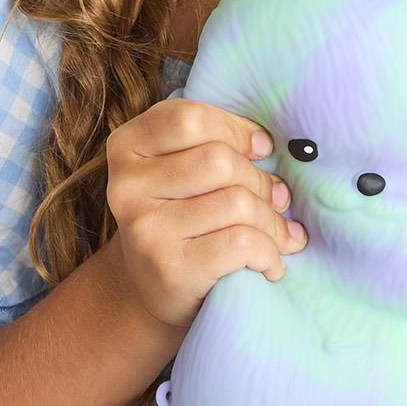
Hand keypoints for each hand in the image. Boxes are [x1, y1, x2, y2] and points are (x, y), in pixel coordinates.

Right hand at [106, 98, 307, 330]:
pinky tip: (271, 262)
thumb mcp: (178, 165)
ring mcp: (146, 228)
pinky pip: (241, 243)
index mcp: (127, 145)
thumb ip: (213, 140)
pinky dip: (269, 252)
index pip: (192, 119)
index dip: (237, 130)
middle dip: (261, 180)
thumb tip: (265, 145)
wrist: (150, 287)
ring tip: (279, 232)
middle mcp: (127, 185)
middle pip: (219, 160)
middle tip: (277, 198)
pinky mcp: (170, 268)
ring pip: (237, 202)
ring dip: (272, 220)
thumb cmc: (178, 211)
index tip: (260, 149)